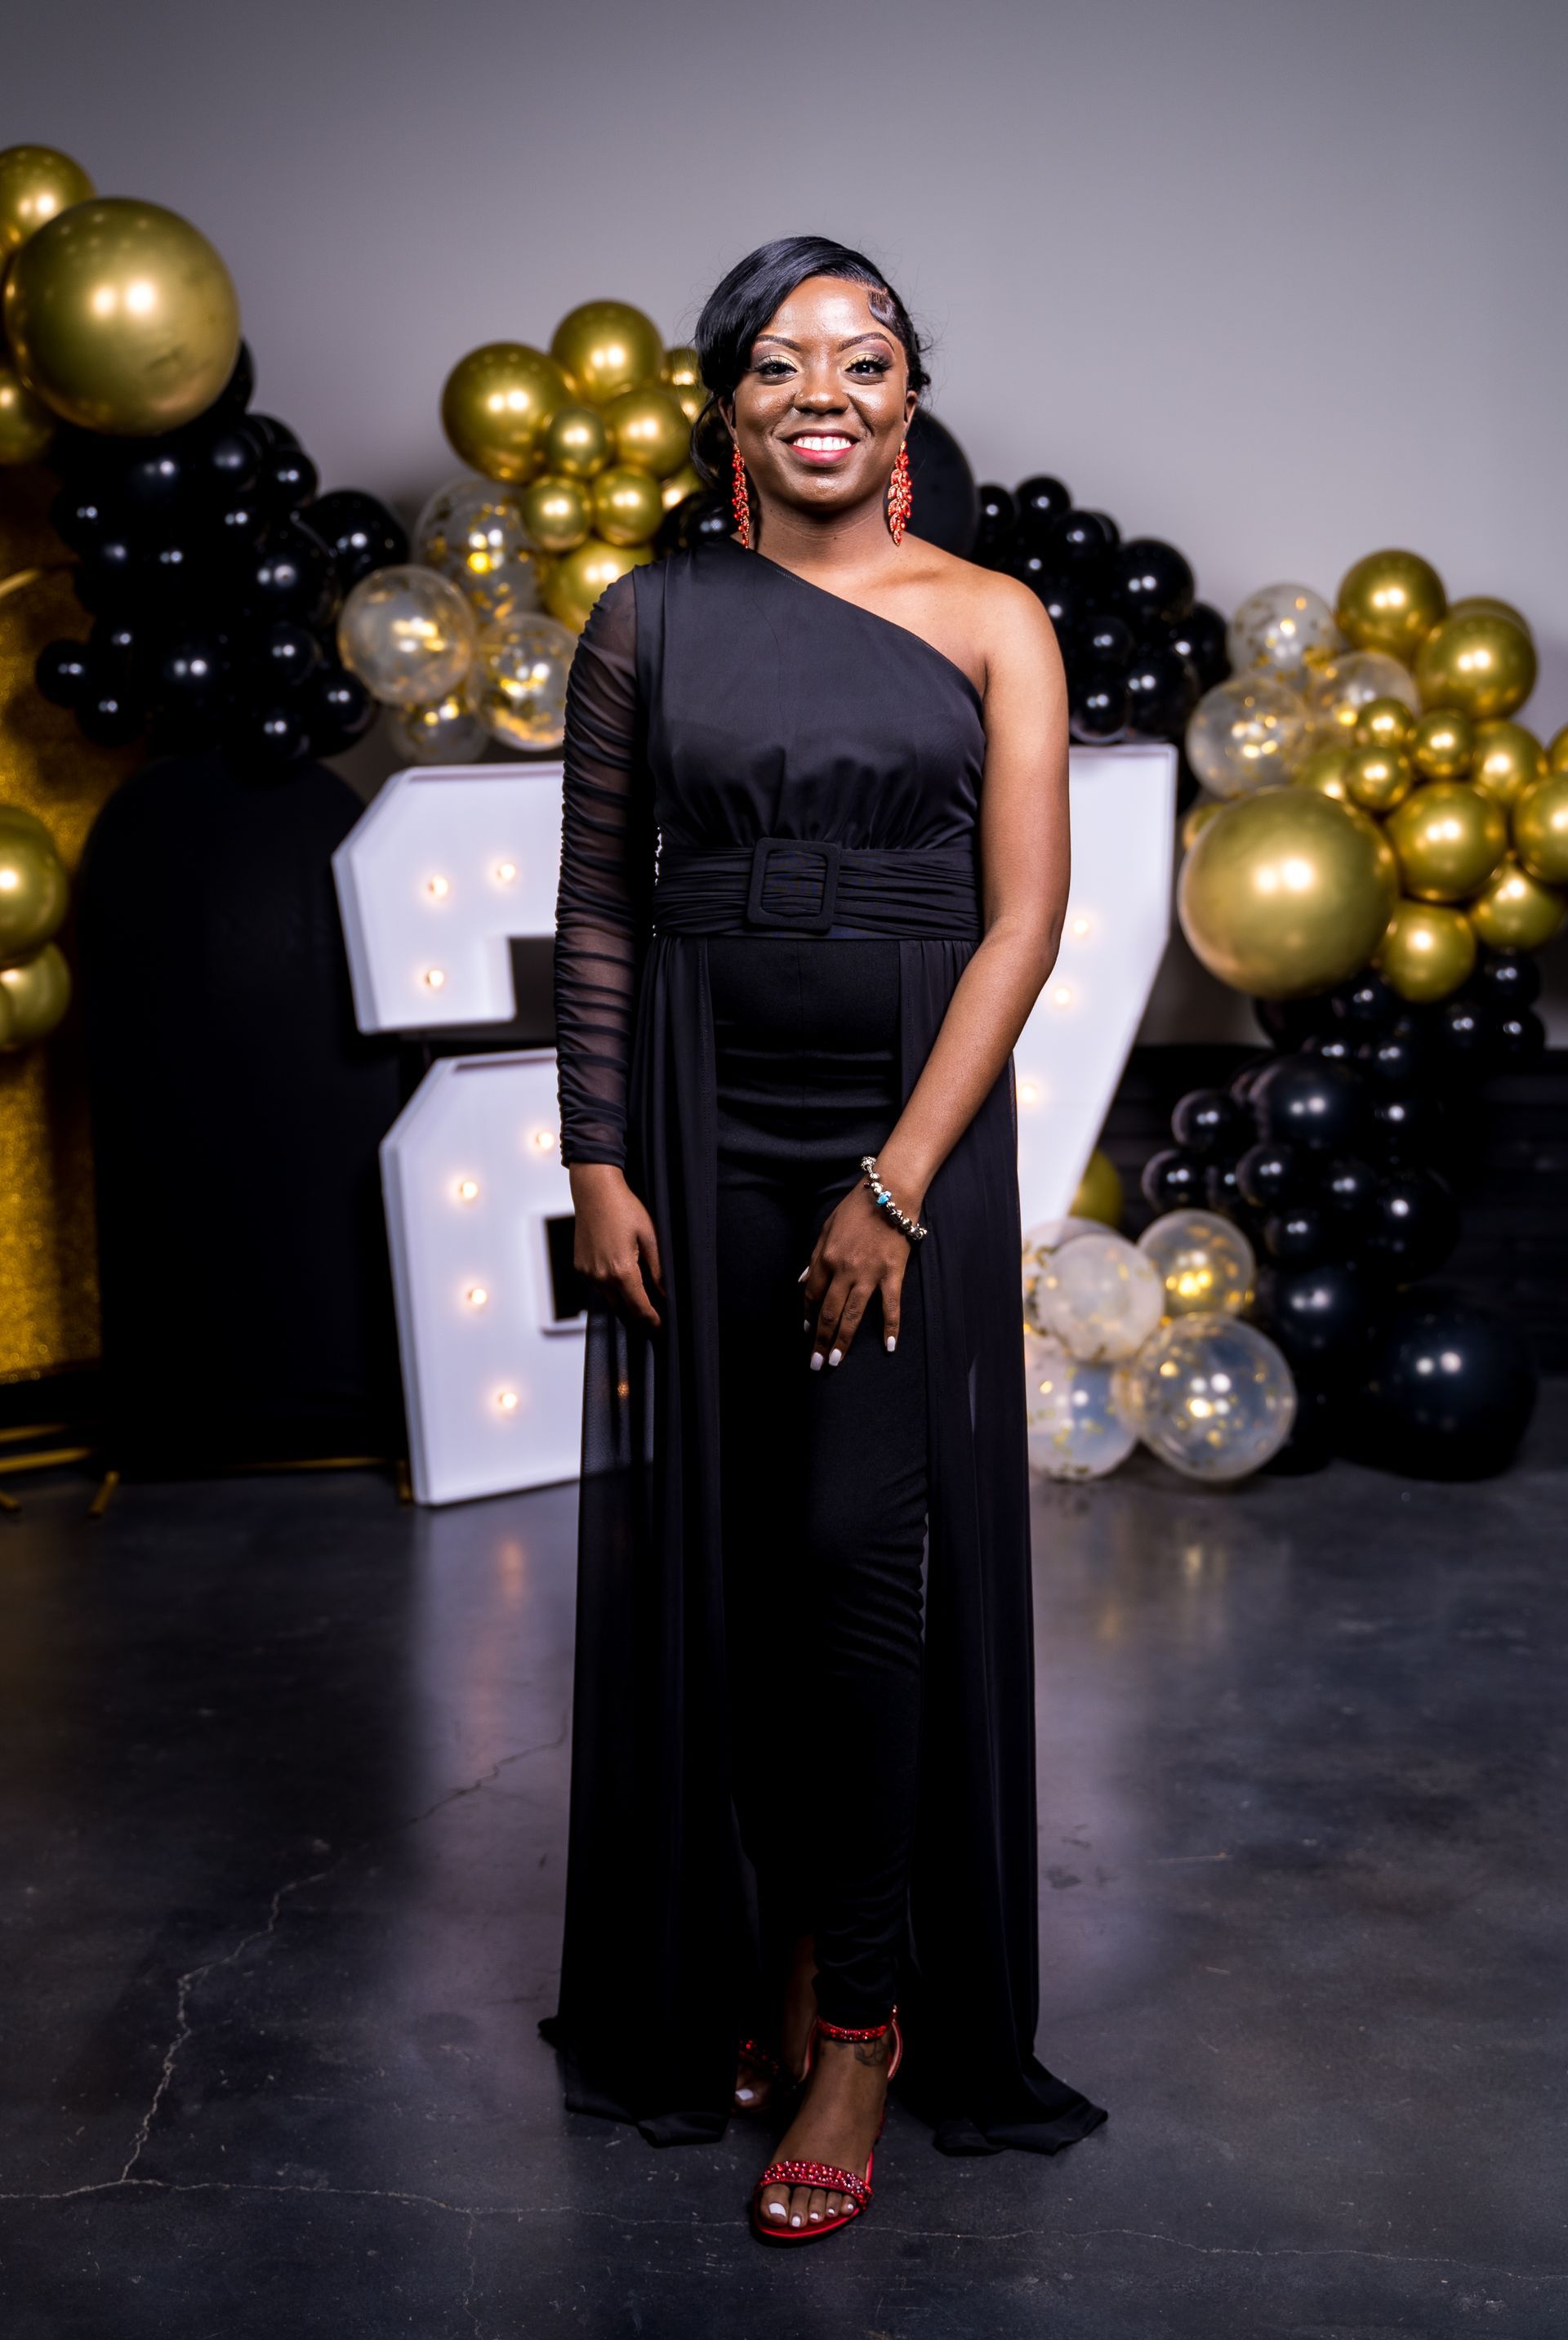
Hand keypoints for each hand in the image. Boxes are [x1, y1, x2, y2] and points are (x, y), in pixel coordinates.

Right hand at [569, 1164, 663, 1329]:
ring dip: (623, 1304)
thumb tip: (666, 1292)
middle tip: (652, 1321)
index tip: (660, 1327)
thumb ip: (658, 1269)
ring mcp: (587, 1272)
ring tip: (639, 1304)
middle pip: (622, 1310)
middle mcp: (601, 1276)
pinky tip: (621, 1283)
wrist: (594, 1191)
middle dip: (637, 1318)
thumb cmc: (624, 1208)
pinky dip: (610, 1290)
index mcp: (621, 1270)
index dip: (651, 1320)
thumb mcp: (650, 1237)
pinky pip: (597, 1286)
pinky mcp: (580, 1266)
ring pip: (608, 1300)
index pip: (639, 1307)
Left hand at [802, 1177, 914, 1368]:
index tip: (806, 1333)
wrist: (890, 1192)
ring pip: (852, 1315)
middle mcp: (844, 1270)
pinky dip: (891, 1328)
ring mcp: (869, 1274)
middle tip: (816, 1363)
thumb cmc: (857, 1208)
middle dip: (819, 1340)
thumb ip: (814, 1257)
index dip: (807, 1316)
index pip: (812, 1294)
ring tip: (835, 1360)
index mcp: (826, 1258)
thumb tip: (802, 1281)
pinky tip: (889, 1346)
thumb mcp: (826, 1228)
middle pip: (828, 1311)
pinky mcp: (892, 1274)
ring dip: (842, 1340)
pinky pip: (890, 1306)